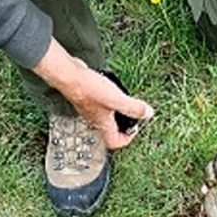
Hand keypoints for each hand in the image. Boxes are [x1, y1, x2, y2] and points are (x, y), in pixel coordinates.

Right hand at [32, 38, 153, 148]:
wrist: (68, 74)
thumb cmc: (88, 88)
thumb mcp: (117, 99)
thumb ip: (134, 108)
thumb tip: (148, 114)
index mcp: (103, 125)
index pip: (115, 143)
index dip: (128, 139)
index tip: (135, 127)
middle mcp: (95, 120)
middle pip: (111, 131)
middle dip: (124, 125)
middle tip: (132, 115)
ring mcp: (90, 109)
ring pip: (105, 117)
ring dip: (116, 113)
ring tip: (124, 102)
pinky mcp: (87, 97)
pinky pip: (101, 104)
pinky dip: (109, 100)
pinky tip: (111, 89)